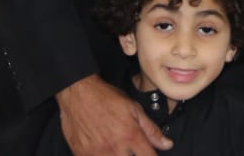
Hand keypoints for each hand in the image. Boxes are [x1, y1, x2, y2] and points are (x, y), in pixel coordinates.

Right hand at [57, 74, 172, 155]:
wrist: (77, 93)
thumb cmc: (104, 98)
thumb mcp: (133, 108)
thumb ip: (151, 130)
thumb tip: (166, 145)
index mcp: (131, 136)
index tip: (148, 153)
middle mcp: (115, 148)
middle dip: (132, 155)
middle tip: (127, 148)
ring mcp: (98, 154)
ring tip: (115, 147)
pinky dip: (101, 155)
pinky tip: (102, 149)